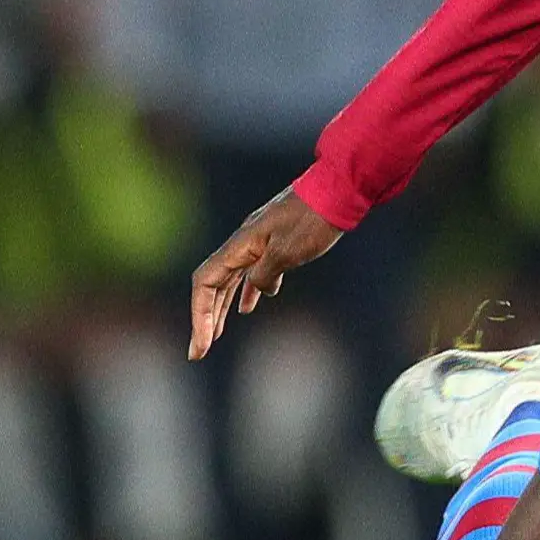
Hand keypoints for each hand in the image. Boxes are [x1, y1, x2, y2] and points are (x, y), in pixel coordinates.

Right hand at [187, 186, 341, 359]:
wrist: (340, 188)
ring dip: (222, 308)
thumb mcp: (288, 252)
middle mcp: (244, 243)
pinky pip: (253, 271)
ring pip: (232, 279)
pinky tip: (248, 307)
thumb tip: (257, 290)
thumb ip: (264, 275)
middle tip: (200, 351)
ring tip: (216, 336)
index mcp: (241, 244)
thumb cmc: (314, 219)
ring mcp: (259, 242)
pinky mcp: (276, 242)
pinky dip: (247, 291)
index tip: (203, 345)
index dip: (200, 314)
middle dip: (205, 319)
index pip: (205, 282)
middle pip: (214, 284)